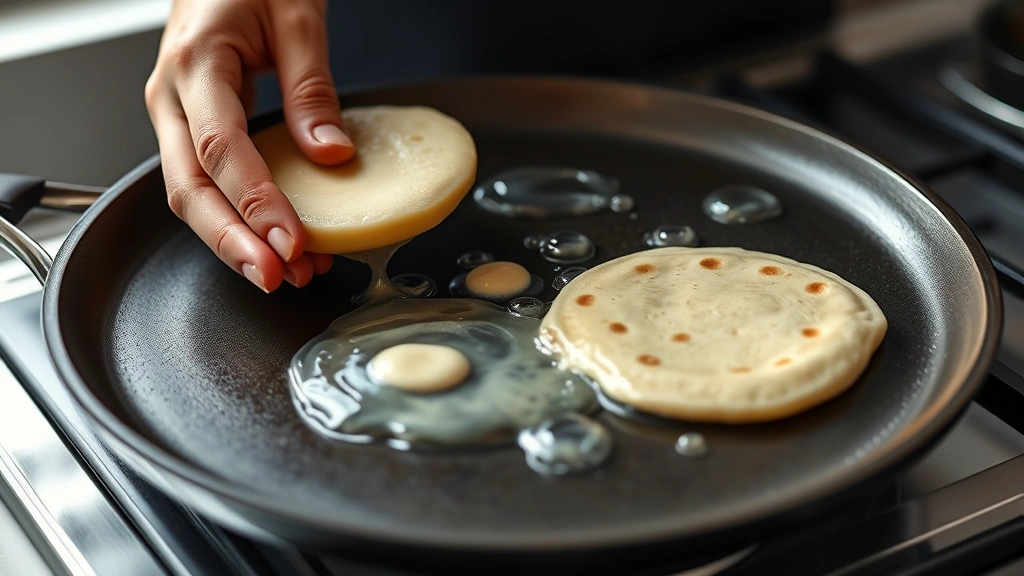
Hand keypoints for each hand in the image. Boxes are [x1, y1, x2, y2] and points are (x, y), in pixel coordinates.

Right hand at [145, 0, 352, 291]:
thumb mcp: (296, 16)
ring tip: (287, 273)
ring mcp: (176, 114)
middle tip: (276, 279)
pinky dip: (238, 218)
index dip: (254, 203)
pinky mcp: (193, 126)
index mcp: (195, 63)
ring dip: (235, 240)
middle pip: (189, 188)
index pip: (221, 149)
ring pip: (191, 194)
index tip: (290, 242)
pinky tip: (276, 240)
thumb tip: (331, 152)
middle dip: (232, 243)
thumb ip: (312, 86)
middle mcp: (172, 95)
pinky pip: (206, 182)